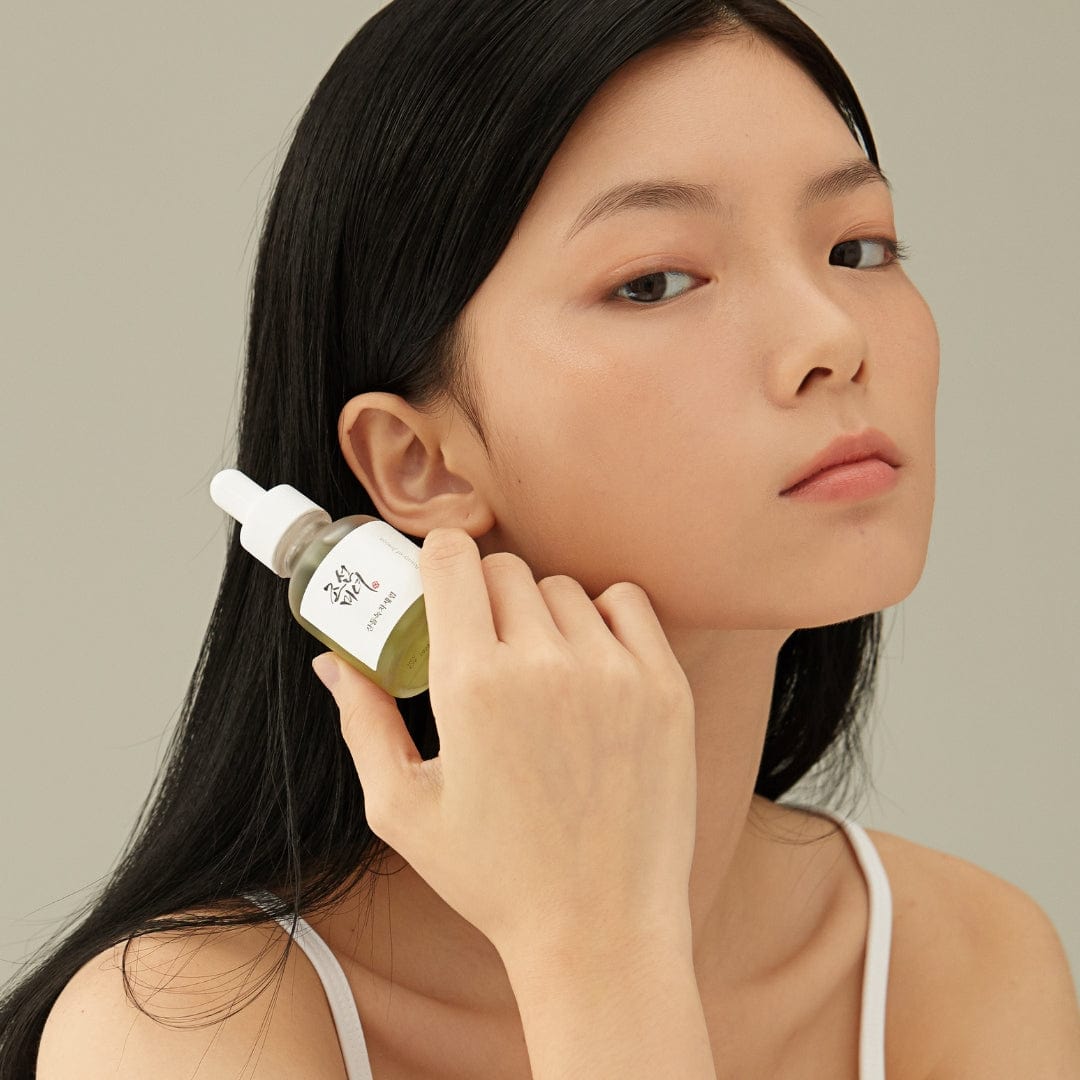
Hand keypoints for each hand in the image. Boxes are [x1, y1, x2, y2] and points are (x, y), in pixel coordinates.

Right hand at [311, 526, 697, 960]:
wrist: (601, 928)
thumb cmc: (496, 876)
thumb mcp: (404, 809)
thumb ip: (363, 722)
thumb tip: (333, 661)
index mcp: (471, 684)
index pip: (453, 558)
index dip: (438, 559)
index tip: (437, 582)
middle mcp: (544, 664)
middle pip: (505, 569)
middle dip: (483, 594)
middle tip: (482, 643)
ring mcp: (613, 672)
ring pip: (562, 588)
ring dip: (541, 611)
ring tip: (536, 669)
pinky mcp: (664, 686)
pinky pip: (627, 603)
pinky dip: (603, 616)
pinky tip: (589, 659)